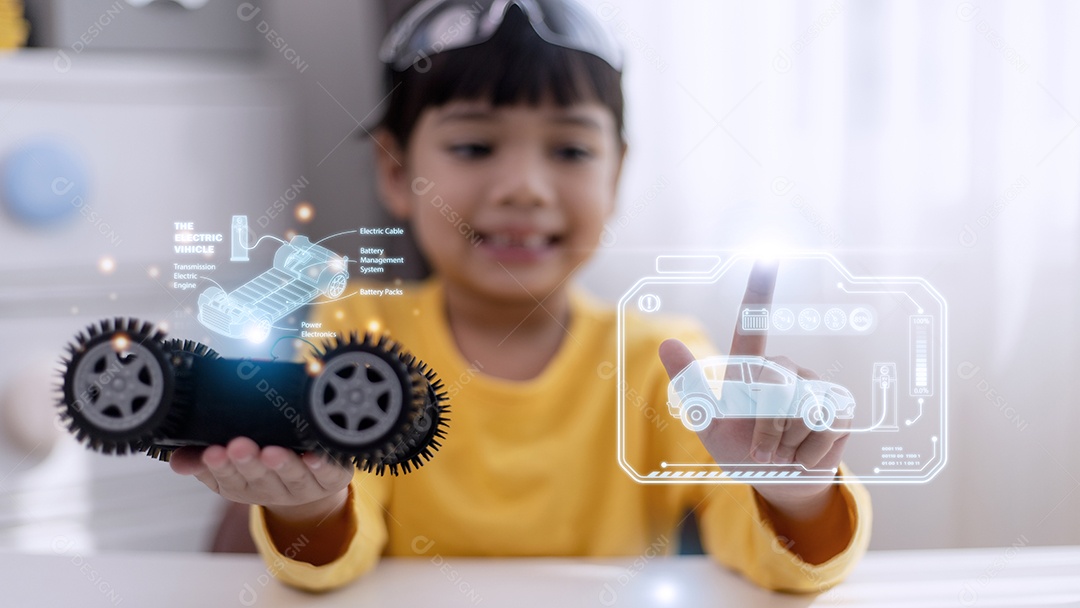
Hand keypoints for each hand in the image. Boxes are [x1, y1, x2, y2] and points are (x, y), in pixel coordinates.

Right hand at [170, 437, 351, 522]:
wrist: (310, 487)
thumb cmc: (263, 467)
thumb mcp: (228, 467)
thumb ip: (202, 461)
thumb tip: (176, 460)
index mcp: (243, 486)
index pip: (227, 479)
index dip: (219, 467)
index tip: (211, 452)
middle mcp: (272, 488)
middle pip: (259, 478)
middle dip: (248, 463)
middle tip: (239, 446)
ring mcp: (303, 486)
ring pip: (292, 476)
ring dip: (282, 465)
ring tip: (273, 452)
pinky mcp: (332, 479)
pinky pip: (329, 474)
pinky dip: (323, 465)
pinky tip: (317, 456)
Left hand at [658, 260, 850, 504]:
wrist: (779, 482)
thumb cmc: (741, 450)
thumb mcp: (708, 421)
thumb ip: (690, 382)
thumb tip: (665, 341)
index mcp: (752, 368)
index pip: (754, 324)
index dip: (760, 290)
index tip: (767, 256)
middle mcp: (785, 369)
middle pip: (774, 391)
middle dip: (764, 430)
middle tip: (762, 451)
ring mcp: (815, 387)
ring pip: (797, 411)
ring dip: (783, 443)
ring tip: (783, 450)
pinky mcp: (839, 408)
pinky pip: (821, 428)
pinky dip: (805, 453)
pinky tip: (804, 455)